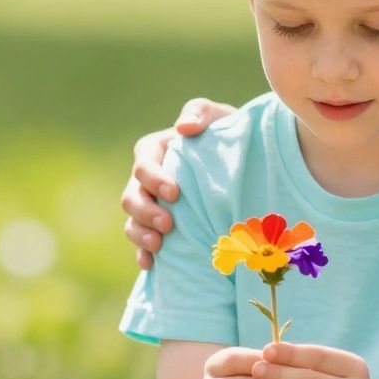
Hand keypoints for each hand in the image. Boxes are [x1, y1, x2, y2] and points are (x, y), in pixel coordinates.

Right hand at [122, 98, 235, 267]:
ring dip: (140, 234)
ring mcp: (152, 205)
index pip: (144, 163)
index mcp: (157, 150)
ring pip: (132, 221)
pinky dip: (143, 254)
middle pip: (132, 196)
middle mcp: (149, 180)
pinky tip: (150, 265)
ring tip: (158, 246)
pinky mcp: (160, 227)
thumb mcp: (220, 117)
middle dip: (145, 212)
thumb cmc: (229, 135)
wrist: (246, 164)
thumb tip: (183, 127)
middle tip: (168, 225)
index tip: (175, 193)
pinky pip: (142, 243)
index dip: (153, 178)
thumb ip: (200, 112)